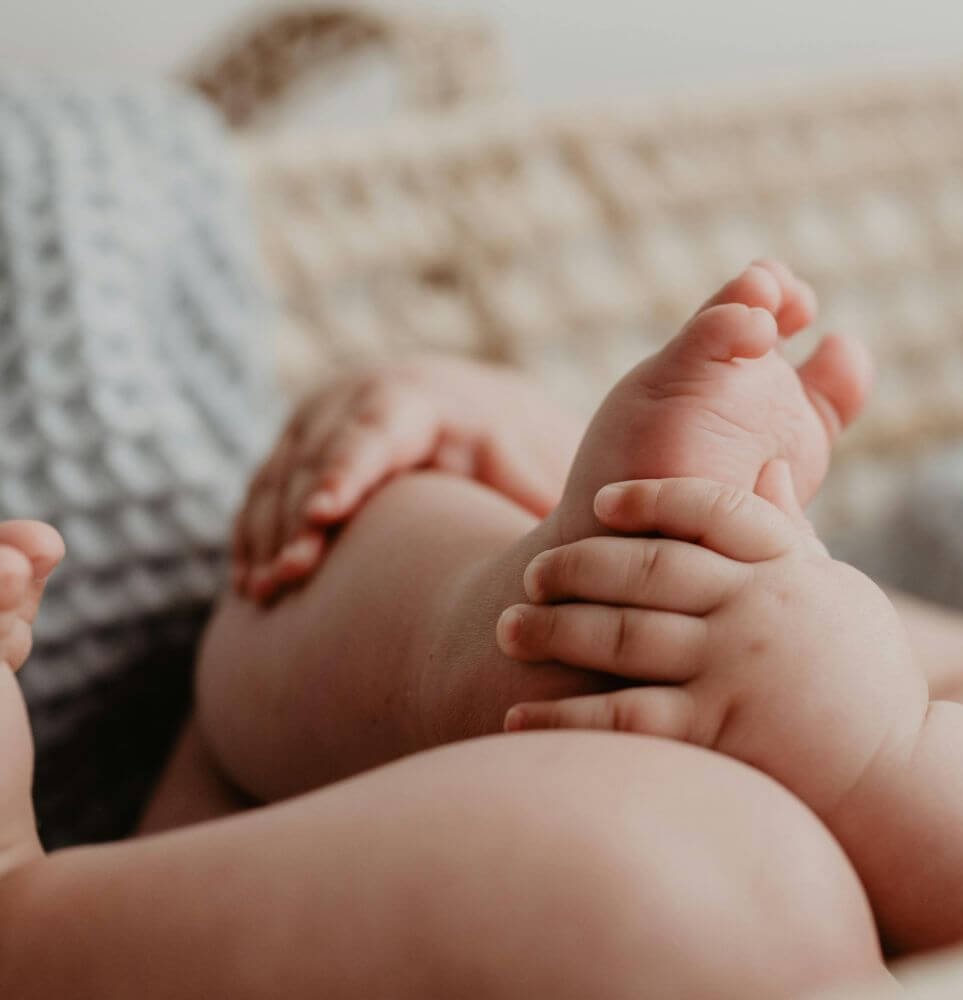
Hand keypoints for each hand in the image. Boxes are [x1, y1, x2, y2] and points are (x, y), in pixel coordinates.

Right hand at [233, 358, 583, 601]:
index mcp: (421, 395)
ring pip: (279, 473)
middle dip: (294, 513)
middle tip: (285, 574)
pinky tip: (250, 584)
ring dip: (266, 531)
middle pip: (315, 452)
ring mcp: (322, 424)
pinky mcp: (299, 455)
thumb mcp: (539, 469)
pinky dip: (254, 534)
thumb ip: (541, 491)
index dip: (345, 467)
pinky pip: (264, 492)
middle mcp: (360, 399)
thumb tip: (575, 537)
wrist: (493, 432)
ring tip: (262, 590)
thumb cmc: (528, 462)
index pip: (374, 426)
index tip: (324, 513)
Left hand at [498, 468, 927, 816]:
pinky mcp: (717, 733)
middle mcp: (756, 611)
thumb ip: (793, 535)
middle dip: (580, 564)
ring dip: (556, 627)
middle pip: (648, 568)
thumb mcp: (843, 595)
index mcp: (788, 571)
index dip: (653, 498)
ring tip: (510, 629)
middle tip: (533, 572)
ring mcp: (734, 671)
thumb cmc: (872, 685)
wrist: (903, 780)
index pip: (712, 509)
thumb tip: (769, 464)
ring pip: (622, 634)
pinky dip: (565, 719)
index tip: (604, 502)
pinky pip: (624, 719)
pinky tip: (521, 717)